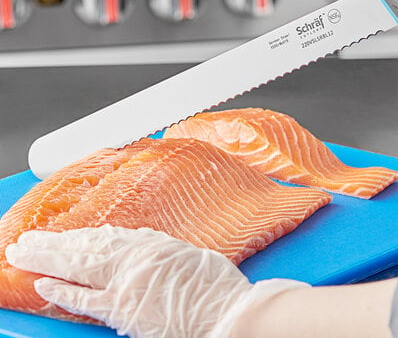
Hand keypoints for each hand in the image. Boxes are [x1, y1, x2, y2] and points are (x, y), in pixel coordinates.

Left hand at [5, 225, 305, 337]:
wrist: (224, 313)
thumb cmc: (214, 285)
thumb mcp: (188, 253)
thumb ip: (158, 248)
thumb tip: (138, 242)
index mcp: (151, 244)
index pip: (106, 237)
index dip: (79, 236)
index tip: (62, 234)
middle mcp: (134, 260)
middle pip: (84, 249)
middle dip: (53, 244)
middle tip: (26, 241)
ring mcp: (125, 285)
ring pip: (78, 267)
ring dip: (48, 260)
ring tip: (25, 255)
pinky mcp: (123, 312)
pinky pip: (85, 301)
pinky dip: (62, 292)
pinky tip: (43, 286)